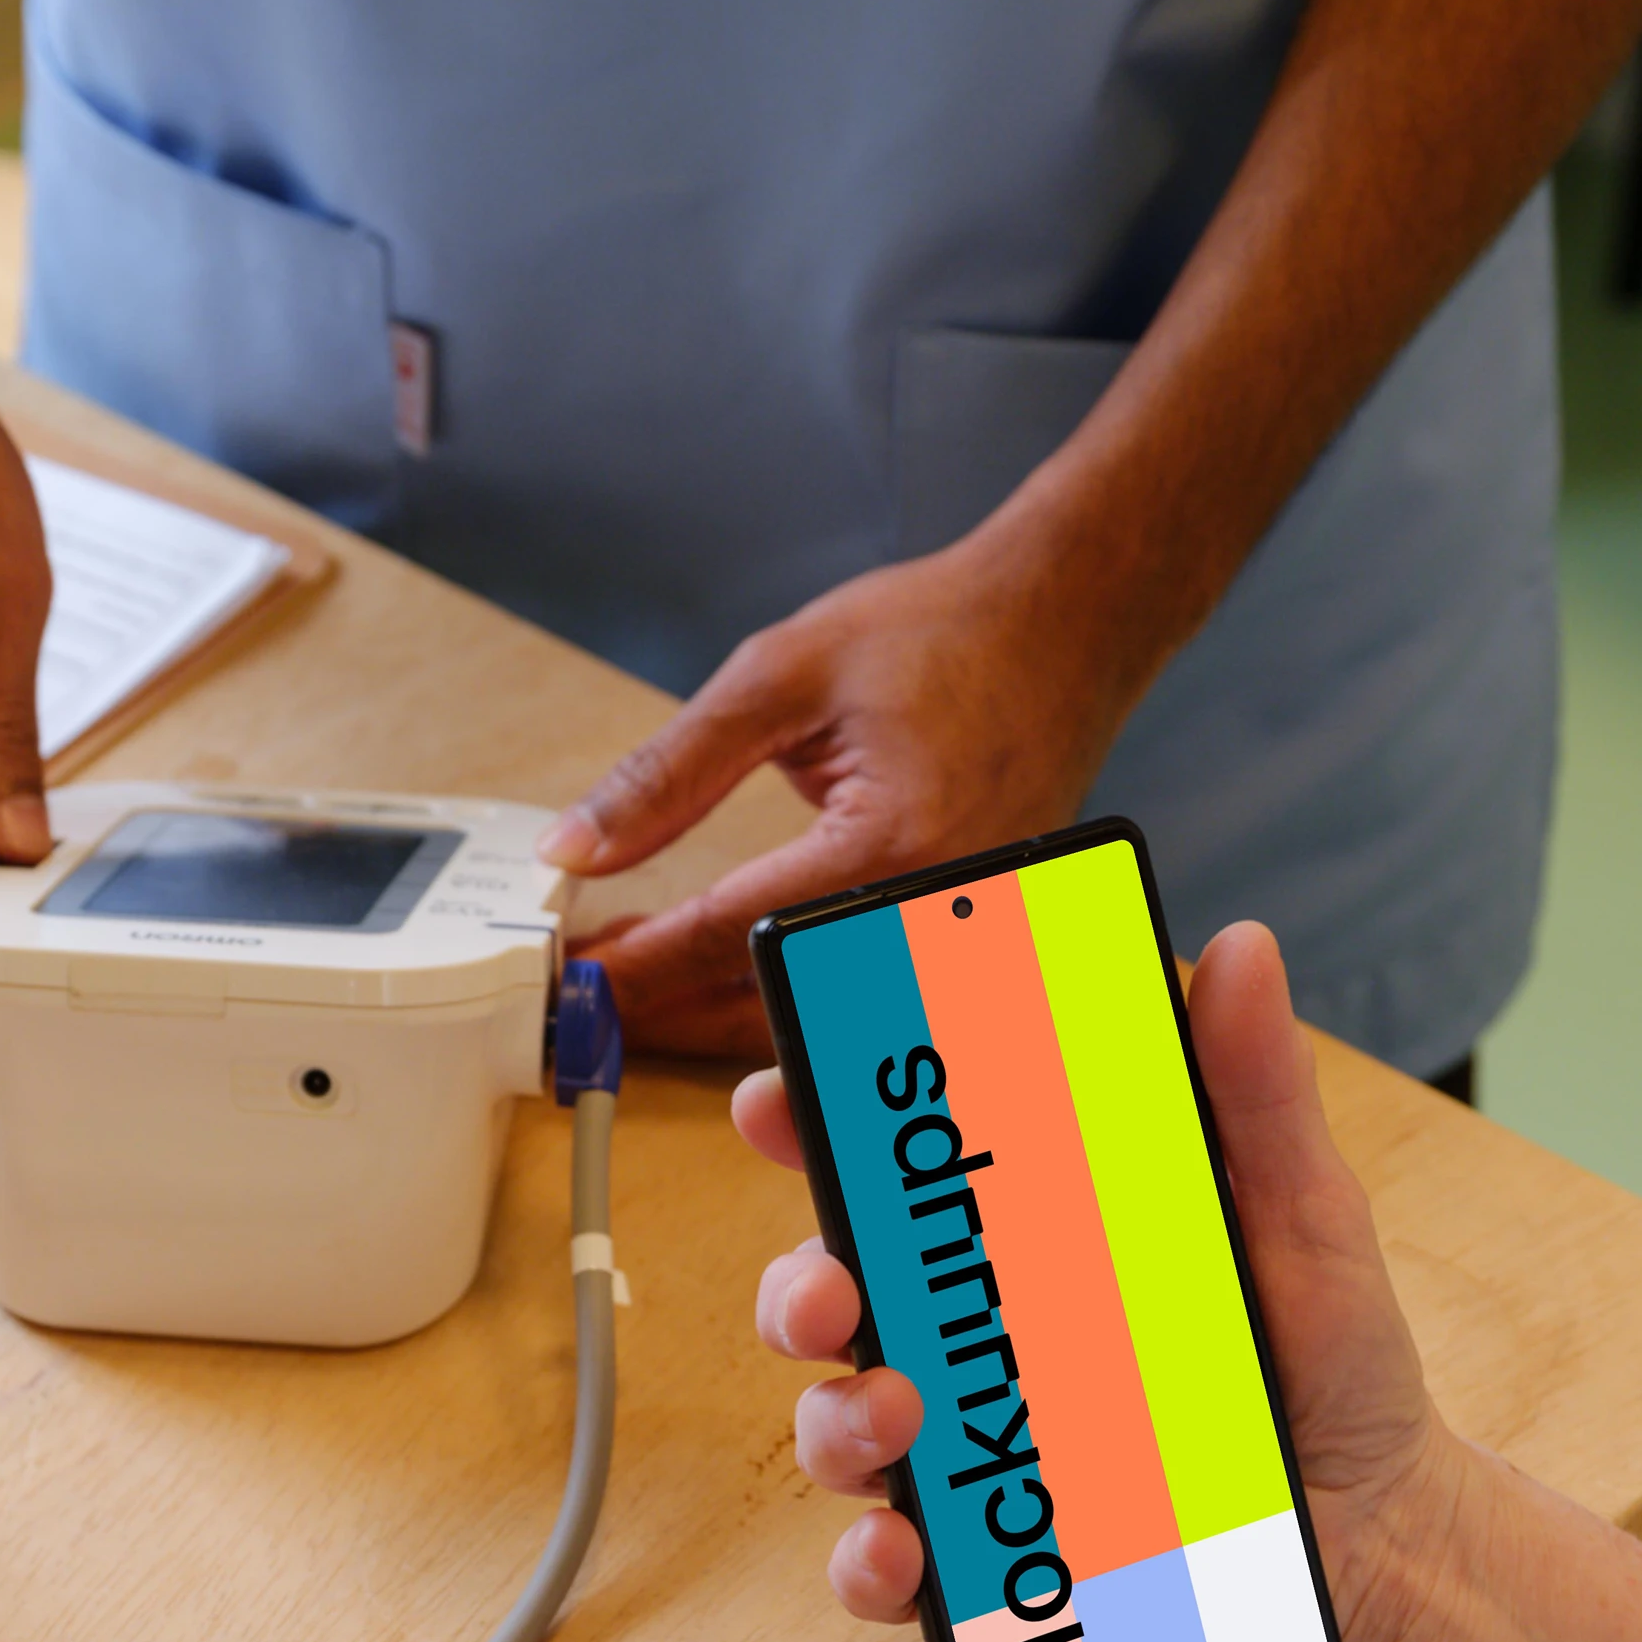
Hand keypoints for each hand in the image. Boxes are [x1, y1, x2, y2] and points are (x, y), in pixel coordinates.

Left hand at [542, 533, 1149, 1058]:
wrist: (1067, 618)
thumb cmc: (944, 631)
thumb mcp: (779, 676)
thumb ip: (670, 773)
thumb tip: (579, 845)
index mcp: (889, 847)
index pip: (730, 935)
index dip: (639, 967)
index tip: (574, 980)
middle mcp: (936, 910)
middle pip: (776, 1010)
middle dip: (673, 1013)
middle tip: (594, 995)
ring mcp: (968, 934)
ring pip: (825, 1023)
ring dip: (727, 1016)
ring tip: (648, 984)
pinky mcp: (977, 936)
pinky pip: (871, 996)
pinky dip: (795, 996)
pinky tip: (734, 970)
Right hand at [727, 922, 1471, 1641]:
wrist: (1385, 1533)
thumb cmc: (1333, 1362)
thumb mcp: (1304, 1216)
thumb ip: (1257, 1094)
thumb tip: (1242, 948)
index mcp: (1032, 1234)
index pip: (897, 1167)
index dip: (813, 1118)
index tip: (775, 1096)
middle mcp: (979, 1337)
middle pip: (832, 1291)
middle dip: (799, 1286)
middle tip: (835, 1294)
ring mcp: (971, 1450)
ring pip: (839, 1423)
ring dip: (838, 1418)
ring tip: (899, 1421)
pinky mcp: (985, 1563)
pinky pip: (886, 1565)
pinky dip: (871, 1562)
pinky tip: (905, 1555)